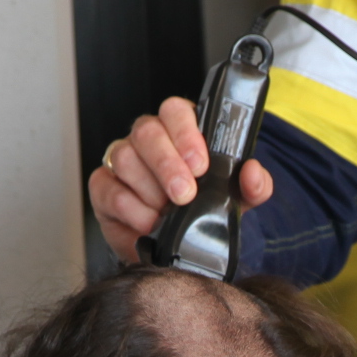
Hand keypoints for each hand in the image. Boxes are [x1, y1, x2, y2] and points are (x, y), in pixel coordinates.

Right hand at [88, 97, 275, 266]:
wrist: (176, 245)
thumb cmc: (202, 209)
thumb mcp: (235, 198)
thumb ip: (252, 185)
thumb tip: (252, 173)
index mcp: (181, 131)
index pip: (176, 111)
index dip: (186, 134)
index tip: (200, 164)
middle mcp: (149, 140)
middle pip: (147, 132)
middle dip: (167, 165)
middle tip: (184, 194)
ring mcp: (123, 160)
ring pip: (126, 158)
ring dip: (150, 191)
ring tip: (167, 214)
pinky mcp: (103, 186)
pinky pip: (108, 188)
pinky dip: (130, 209)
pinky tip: (148, 223)